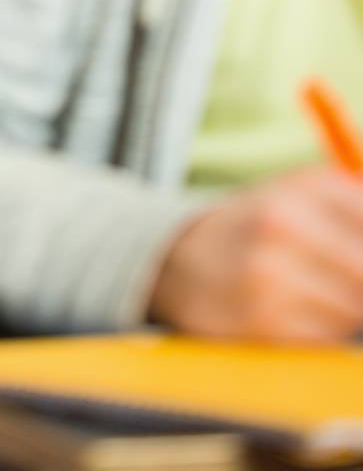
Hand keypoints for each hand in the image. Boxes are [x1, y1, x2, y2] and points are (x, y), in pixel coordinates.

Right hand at [148, 166, 362, 342]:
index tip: (361, 268)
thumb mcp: (309, 196)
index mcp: (309, 186)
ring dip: (349, 311)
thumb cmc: (263, 225)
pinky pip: (325, 338)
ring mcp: (270, 274)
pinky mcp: (260, 321)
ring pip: (354, 310)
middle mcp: (286, 223)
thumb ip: (361, 210)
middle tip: (350, 282)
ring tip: (321, 293)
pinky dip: (324, 331)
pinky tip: (298, 312)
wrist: (180, 257)